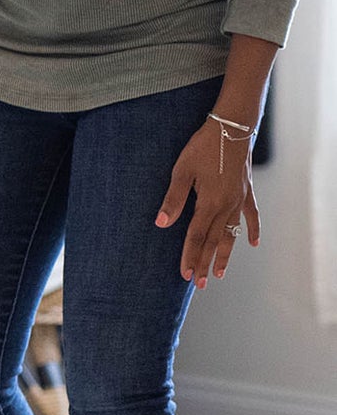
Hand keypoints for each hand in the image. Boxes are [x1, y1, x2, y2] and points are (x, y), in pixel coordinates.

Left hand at [154, 118, 260, 288]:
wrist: (231, 129)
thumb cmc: (202, 148)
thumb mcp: (182, 171)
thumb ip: (173, 199)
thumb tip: (162, 223)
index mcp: (208, 204)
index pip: (196, 238)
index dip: (190, 257)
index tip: (185, 275)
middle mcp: (226, 206)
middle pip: (214, 241)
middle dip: (205, 263)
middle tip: (200, 284)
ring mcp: (239, 200)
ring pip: (231, 234)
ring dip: (226, 254)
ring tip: (221, 273)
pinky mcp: (247, 192)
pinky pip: (251, 216)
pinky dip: (252, 230)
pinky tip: (253, 244)